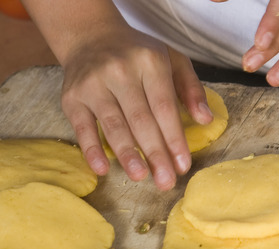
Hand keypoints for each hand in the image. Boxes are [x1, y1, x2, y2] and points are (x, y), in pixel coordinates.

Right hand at [60, 27, 212, 190]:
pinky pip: (82, 128)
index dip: (174, 138)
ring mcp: (93, 84)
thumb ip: (191, 88)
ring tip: (140, 176)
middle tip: (166, 182)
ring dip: (127, 153)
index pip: (164, 106)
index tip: (183, 165)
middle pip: (141, 119)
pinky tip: (102, 169)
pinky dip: (91, 149)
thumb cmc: (137, 55)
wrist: (90, 36)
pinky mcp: (72, 98)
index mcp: (149, 62)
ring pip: (113, 124)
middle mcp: (120, 70)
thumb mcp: (172, 59)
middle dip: (155, 153)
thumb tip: (206, 120)